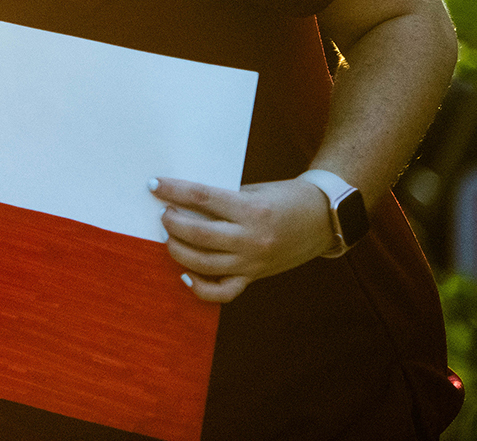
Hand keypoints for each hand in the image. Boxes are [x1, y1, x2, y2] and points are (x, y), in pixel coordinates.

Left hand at [150, 176, 334, 302]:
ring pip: (203, 264)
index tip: (154, 184)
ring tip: (170, 236)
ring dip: (178, 249)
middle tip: (164, 213)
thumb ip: (221, 199)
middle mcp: (252, 239)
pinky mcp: (254, 276)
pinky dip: (199, 287)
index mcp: (251, 209)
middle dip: (172, 222)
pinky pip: (222, 291)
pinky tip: (185, 274)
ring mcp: (253, 262)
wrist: (322, 218)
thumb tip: (181, 200)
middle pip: (198, 234)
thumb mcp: (252, 191)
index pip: (201, 197)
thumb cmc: (284, 198)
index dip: (173, 190)